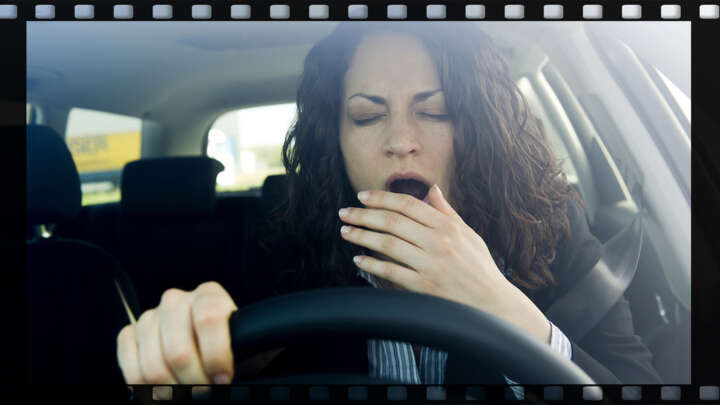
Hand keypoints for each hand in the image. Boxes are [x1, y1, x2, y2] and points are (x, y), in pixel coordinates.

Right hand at [117, 281, 284, 395]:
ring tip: (187, 394)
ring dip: (172, 390)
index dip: (216, 355)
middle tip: (205, 393)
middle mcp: (176, 301)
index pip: (208, 318)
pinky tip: (165, 393)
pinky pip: (131, 368)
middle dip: (194, 382)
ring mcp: (150, 317)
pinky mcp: (129, 335)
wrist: (208, 346)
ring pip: (154, 365)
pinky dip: (146, 389)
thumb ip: (255, 347)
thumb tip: (264, 358)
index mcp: (209, 295)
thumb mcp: (249, 344)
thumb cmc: (232, 347)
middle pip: (178, 350)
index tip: (224, 379)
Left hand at [338, 185, 550, 343]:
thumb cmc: (480, 268)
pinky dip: (372, 265)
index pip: (408, 204)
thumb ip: (446, 212)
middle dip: (364, 215)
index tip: (362, 196)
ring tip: (345, 231)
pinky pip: (391, 272)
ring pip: (388, 244)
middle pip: (393, 221)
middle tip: (344, 213)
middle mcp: (439, 242)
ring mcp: (431, 265)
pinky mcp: (425, 287)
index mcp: (448, 226)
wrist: (493, 304)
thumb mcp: (468, 234)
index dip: (382, 198)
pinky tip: (358, 259)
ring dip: (362, 236)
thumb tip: (432, 189)